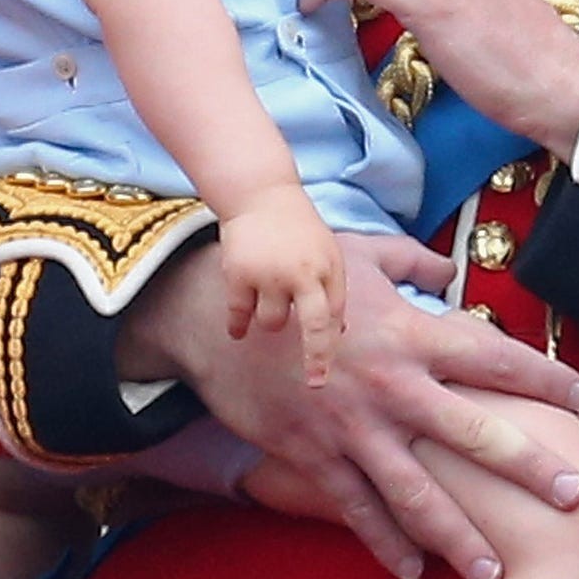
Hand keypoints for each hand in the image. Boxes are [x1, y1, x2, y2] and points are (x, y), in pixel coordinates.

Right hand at [117, 231, 578, 578]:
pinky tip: (413, 572)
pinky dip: (385, 544)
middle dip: (528, 468)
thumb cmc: (296, 277)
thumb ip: (415, 262)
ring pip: (417, 492)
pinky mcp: (314, 457)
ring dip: (459, 534)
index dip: (541, 376)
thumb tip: (451, 268)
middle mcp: (391, 386)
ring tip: (495, 569)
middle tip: (574, 496)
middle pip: (473, 433)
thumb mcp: (362, 255)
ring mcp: (352, 429)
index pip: (492, 357)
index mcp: (410, 333)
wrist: (215, 315)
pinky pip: (357, 510)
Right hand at [215, 185, 346, 385]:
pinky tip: (238, 329)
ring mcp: (269, 274)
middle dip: (316, 357)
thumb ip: (333, 291)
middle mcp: (302, 273)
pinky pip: (239, 316)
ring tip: (270, 298)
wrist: (262, 196)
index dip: (330, 348)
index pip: (334, 316)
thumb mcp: (329, 254)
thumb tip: (339, 334)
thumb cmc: (301, 231)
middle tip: (315, 383)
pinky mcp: (238, 274)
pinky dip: (238, 325)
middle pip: (312, 326)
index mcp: (328, 268)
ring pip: (271, 323)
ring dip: (271, 319)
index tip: (323, 379)